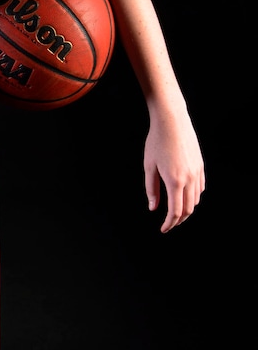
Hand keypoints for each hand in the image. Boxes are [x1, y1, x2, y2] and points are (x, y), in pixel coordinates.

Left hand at [144, 105, 205, 232]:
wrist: (172, 121)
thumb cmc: (157, 142)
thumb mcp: (149, 167)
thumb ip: (152, 189)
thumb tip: (154, 207)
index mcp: (174, 181)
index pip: (175, 212)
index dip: (170, 223)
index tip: (163, 229)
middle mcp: (189, 179)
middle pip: (188, 209)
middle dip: (178, 220)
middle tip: (169, 224)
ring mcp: (197, 172)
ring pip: (196, 199)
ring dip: (187, 209)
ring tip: (176, 212)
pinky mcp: (200, 165)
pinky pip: (200, 187)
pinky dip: (194, 196)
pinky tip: (185, 196)